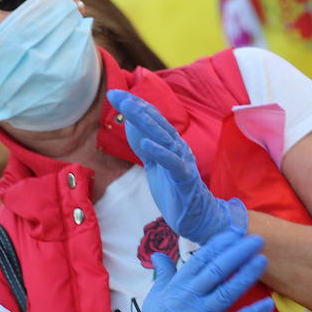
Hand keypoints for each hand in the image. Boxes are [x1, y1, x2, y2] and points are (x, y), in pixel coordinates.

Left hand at [108, 89, 246, 243]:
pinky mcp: (185, 179)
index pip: (151, 119)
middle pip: (156, 122)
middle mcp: (178, 147)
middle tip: (116, 94)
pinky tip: (146, 143)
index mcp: (171, 143)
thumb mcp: (155, 164)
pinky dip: (160, 152)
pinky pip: (172, 163)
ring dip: (145, 122)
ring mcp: (183, 161)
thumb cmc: (175, 190)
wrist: (198, 218)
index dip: (133, 105)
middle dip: (135, 107)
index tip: (113, 93)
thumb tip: (131, 122)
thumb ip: (145, 145)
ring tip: (128, 109)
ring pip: (163, 137)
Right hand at [112, 229, 273, 311]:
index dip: (219, 244)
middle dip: (237, 253)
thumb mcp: (155, 297)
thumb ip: (163, 274)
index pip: (200, 259)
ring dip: (246, 275)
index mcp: (177, 286)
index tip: (235, 231)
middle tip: (256, 239)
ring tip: (262, 260)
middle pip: (216, 270)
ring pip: (227, 291)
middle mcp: (189, 297)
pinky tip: (268, 304)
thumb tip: (160, 254)